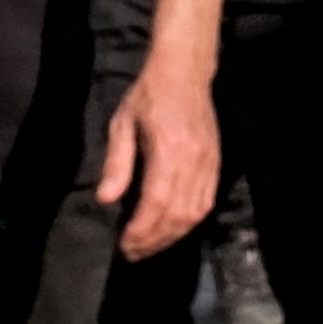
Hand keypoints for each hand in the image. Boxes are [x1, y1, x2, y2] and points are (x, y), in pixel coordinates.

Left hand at [93, 46, 221, 261]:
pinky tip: (172, 228)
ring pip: (195, 213)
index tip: (123, 245)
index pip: (157, 202)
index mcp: (169, 150)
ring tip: (150, 245)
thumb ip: (117, 163)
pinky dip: (189, 222)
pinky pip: (206, 202)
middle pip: (178, 215)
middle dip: (154, 240)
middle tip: (132, 253)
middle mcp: (193, 160)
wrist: (185, 71)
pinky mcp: (216, 163)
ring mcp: (209, 163)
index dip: (141, 230)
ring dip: (172, 236)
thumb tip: (106, 200)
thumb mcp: (122, 123)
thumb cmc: (148, 95)